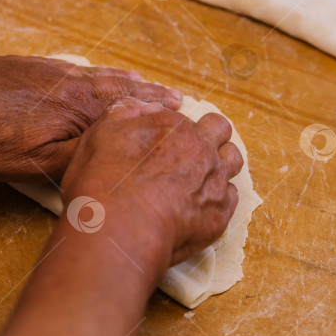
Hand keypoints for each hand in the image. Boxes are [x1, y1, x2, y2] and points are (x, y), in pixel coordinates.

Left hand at [0, 56, 182, 181]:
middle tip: (177, 98)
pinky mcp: (31, 68)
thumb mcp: (36, 163)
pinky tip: (97, 73)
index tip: (182, 116)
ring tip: (147, 85)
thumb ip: (79, 158)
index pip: (130, 111)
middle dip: (151, 96)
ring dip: (127, 83)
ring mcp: (52, 73)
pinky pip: (76, 68)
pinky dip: (97, 72)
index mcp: (79, 110)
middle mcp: (73, 84)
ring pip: (100, 76)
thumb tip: (112, 155)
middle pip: (121, 90)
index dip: (156, 116)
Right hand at [60, 98, 242, 271]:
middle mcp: (200, 147)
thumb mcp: (101, 133)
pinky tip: (200, 206)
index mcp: (173, 125)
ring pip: (233, 159)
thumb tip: (146, 106)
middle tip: (191, 153)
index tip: (163, 144)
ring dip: (221, 163)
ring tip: (202, 177)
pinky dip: (219, 198)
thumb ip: (125, 111)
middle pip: (220, 128)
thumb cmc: (104, 181)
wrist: (122, 229)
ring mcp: (214, 179)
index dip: (173, 131)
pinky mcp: (220, 212)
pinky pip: (232, 196)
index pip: (183, 118)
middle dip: (210, 135)